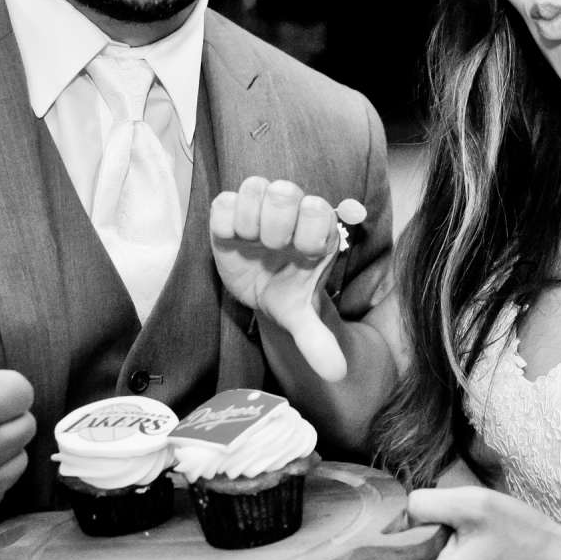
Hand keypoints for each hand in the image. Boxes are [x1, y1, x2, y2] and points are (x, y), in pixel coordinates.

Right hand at [209, 176, 365, 380]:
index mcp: (319, 229)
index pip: (319, 210)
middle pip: (286, 191)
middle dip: (276, 226)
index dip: (307, 235)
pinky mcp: (230, 209)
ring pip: (255, 186)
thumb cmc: (286, 292)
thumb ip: (317, 340)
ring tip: (250, 244)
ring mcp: (260, 206)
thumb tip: (337, 373)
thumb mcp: (300, 317)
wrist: (258, 287)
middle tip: (271, 249)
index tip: (301, 258)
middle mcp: (293, 210)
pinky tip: (231, 240)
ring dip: (250, 221)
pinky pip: (223, 200)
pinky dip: (224, 221)